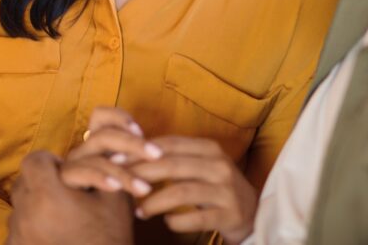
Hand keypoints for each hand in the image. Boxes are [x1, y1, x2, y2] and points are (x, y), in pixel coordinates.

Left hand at [7, 150, 133, 244]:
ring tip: (61, 215)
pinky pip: (18, 232)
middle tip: (65, 192)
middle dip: (42, 182)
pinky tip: (54, 235)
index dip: (50, 160)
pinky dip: (33, 228)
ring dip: (36, 205)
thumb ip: (104, 168)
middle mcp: (23, 216)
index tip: (65, 170)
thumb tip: (101, 150)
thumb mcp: (115, 199)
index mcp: (47, 197)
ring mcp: (16, 238)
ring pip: (20, 208)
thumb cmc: (110, 239)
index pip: (34, 161)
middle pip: (23, 183)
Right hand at [60, 107, 162, 197]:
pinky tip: (115, 187)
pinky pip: (81, 173)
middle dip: (132, 144)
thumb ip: (136, 158)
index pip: (100, 116)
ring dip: (123, 170)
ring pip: (95, 157)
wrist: (93, 227)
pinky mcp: (64, 179)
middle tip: (157, 155)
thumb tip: (161, 148)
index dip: (118, 117)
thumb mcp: (127, 176)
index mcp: (96, 143)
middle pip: (102, 135)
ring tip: (144, 188)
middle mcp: (81, 150)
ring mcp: (71, 164)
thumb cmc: (114, 199)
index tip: (141, 130)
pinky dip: (100, 178)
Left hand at [130, 136, 257, 243]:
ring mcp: (226, 191)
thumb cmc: (214, 187)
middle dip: (142, 174)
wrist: (252, 213)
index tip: (115, 159)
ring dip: (154, 202)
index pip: (169, 144)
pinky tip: (164, 223)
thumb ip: (172, 157)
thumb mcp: (199, 166)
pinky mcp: (230, 214)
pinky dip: (175, 222)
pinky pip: (195, 218)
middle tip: (121, 184)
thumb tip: (129, 151)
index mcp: (209, 148)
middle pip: (172, 165)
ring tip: (138, 211)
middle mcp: (220, 165)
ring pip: (181, 192)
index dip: (140, 151)